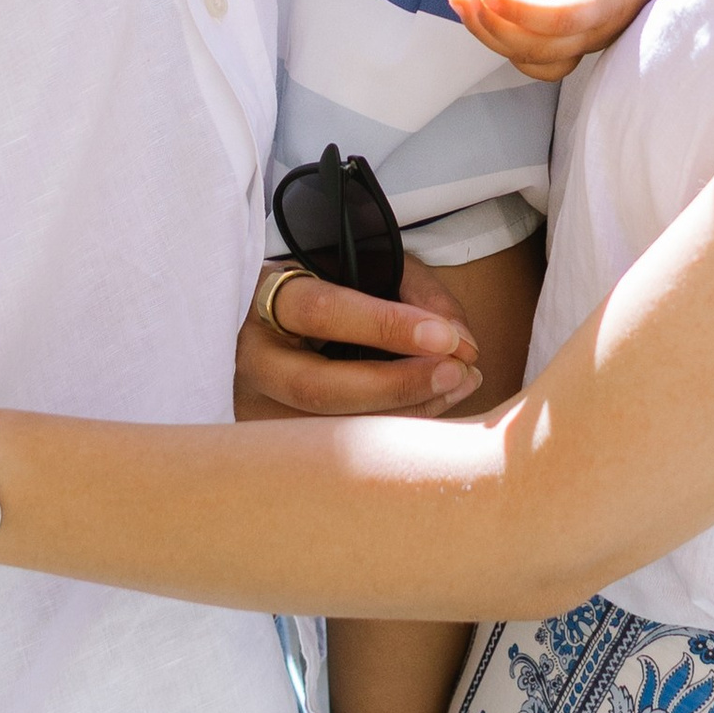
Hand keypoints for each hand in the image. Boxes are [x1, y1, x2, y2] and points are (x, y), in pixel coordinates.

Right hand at [233, 257, 482, 420]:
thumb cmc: (334, 284)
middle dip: (397, 386)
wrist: (281, 313)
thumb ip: (418, 295)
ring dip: (406, 410)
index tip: (445, 337)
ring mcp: (257, 407)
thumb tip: (460, 343)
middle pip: (318, 389)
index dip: (386, 326)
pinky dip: (394, 427)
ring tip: (460, 382)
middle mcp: (253, 359)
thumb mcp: (372, 264)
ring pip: (329, 429)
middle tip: (456, 372)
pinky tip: (434, 402)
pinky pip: (338, 447)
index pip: (320, 313)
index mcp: (262, 298)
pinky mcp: (275, 440)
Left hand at [450, 0, 659, 80]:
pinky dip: (510, 48)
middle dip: (491, 25)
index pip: (557, 20)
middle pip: (538, 48)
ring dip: (494, 39)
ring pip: (535, 60)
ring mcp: (589, 42)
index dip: (516, 11)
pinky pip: (541, 62)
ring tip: (466, 5)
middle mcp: (598, 32)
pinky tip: (491, 20)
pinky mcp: (579, 42)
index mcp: (607, 3)